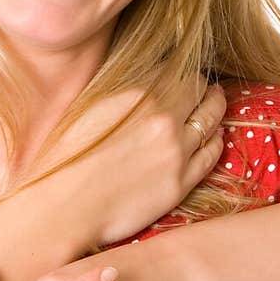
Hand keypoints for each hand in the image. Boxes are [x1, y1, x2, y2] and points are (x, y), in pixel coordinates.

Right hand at [36, 75, 227, 247]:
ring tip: (215, 105)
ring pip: (211, 120)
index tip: (181, 76)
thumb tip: (144, 76)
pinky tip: (214, 137)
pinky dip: (216, 141)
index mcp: (139, 95)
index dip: (182, 73)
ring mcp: (176, 152)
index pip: (177, 72)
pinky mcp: (180, 183)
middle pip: (200, 91)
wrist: (63, 208)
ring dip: (215, 109)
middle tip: (205, 88)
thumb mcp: (88, 106)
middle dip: (203, 88)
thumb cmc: (63, 158)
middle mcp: (163, 119)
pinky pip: (211, 155)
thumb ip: (122, 89)